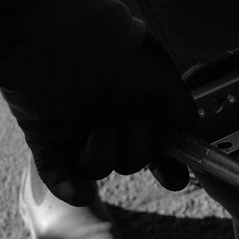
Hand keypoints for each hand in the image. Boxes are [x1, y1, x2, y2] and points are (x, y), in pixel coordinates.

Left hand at [6, 38, 196, 205]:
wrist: (65, 44)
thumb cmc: (118, 54)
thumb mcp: (161, 77)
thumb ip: (179, 108)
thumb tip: (192, 132)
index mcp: (136, 104)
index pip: (156, 143)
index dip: (167, 164)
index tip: (174, 180)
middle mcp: (109, 119)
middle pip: (130, 160)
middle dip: (135, 149)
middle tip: (131, 122)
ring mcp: (76, 132)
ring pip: (97, 169)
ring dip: (103, 155)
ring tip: (98, 130)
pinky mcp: (46, 141)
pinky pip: (57, 175)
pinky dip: (69, 188)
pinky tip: (81, 195)